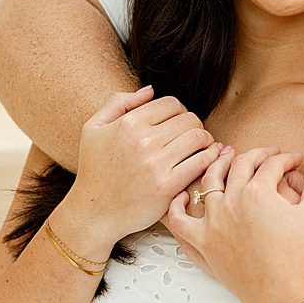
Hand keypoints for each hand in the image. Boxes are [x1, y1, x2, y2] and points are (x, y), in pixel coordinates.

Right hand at [63, 86, 217, 254]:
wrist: (93, 211)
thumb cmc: (94, 170)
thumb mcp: (93, 128)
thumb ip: (118, 103)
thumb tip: (151, 90)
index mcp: (128, 123)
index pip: (172, 103)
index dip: (179, 111)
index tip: (177, 124)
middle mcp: (142, 140)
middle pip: (189, 119)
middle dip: (194, 125)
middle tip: (190, 137)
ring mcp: (156, 164)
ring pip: (199, 137)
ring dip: (205, 141)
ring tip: (199, 148)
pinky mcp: (167, 186)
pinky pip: (202, 162)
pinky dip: (210, 158)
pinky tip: (204, 161)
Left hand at [164, 146, 303, 302]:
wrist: (280, 294)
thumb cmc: (297, 258)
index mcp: (258, 192)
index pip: (271, 164)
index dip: (285, 158)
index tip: (293, 159)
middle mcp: (231, 201)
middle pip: (240, 165)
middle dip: (257, 155)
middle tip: (267, 155)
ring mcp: (213, 221)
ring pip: (209, 183)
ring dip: (217, 165)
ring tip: (226, 158)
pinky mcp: (203, 242)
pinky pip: (180, 221)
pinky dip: (177, 206)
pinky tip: (183, 196)